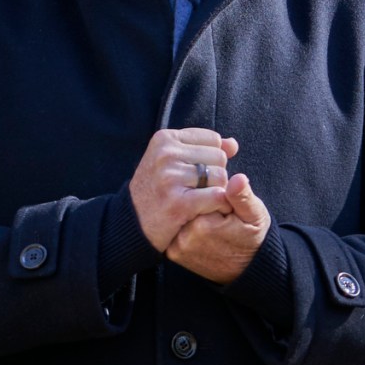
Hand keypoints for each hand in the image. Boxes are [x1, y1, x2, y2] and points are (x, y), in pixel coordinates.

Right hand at [128, 128, 236, 250]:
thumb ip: (203, 149)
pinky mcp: (179, 202)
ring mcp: (171, 177)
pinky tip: (208, 212)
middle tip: (196, 191)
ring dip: (217, 192)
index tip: (194, 175)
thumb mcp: (171, 162)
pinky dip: (220, 206)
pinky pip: (218, 196)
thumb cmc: (155, 191)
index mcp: (165, 139)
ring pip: (221, 177)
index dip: (211, 160)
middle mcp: (166, 154)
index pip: (213, 140)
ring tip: (199, 201)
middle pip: (219, 157)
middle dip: (215, 175)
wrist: (131, 224)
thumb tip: (233, 144)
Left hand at [164, 172, 271, 284]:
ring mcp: (176, 248)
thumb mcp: (255, 216)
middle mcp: (184, 238)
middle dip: (203, 205)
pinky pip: (176, 229)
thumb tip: (237, 178)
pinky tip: (203, 235)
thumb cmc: (252, 239)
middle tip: (221, 220)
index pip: (201, 193)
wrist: (246, 270)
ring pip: (182, 216)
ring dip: (195, 216)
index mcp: (203, 225)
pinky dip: (187, 228)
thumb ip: (243, 197)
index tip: (226, 209)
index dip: (216, 195)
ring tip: (213, 229)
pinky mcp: (173, 253)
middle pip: (188, 204)